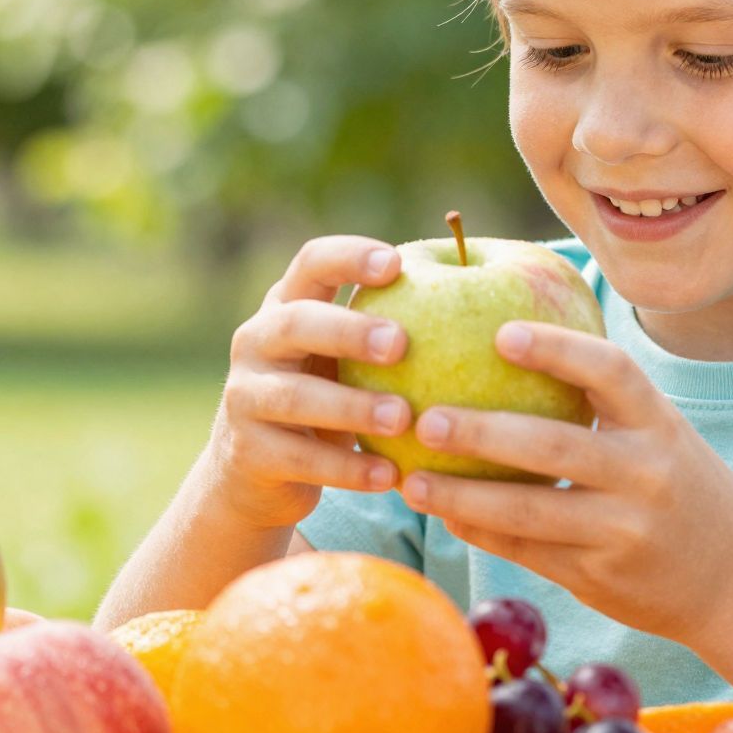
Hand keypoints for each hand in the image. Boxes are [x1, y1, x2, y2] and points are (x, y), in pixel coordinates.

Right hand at [207, 235, 411, 530]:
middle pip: (295, 323)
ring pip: (295, 396)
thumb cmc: (327, 397)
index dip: (349, 257)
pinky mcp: (248, 450)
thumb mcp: (344, 359)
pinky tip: (391, 475)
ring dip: (352, 407)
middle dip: (348, 330)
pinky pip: (300, 458)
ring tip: (403, 419)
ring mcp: (245, 396)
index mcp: (285, 306)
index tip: (397, 265)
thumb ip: (385, 331)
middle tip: (401, 344)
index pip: (311, 263)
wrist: (259, 472)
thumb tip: (487, 302)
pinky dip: (348, 468)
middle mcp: (256, 342)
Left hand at [397, 321, 732, 646]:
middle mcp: (646, 475)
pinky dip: (480, 531)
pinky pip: (526, 552)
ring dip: (461, 496)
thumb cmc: (680, 490)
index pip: (611, 372)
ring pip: (528, 511)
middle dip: (480, 432)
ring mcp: (623, 531)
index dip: (557, 349)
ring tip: (411, 480)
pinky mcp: (600, 577)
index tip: (502, 334)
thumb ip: (605, 404)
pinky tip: (446, 514)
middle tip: (424, 418)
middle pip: (553, 446)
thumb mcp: (662, 436)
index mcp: (661, 427)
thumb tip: (508, 345)